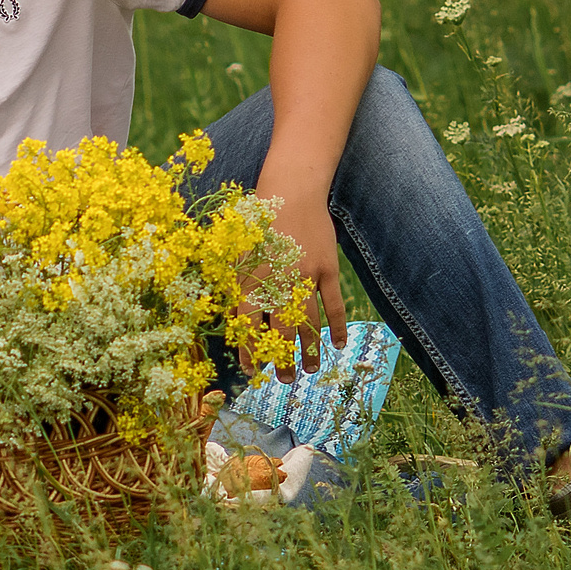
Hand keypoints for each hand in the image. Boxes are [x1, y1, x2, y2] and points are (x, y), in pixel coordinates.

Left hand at [249, 167, 347, 382]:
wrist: (292, 191)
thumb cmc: (259, 221)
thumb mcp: (239, 249)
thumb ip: (237, 282)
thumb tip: (232, 318)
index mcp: (250, 277)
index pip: (246, 323)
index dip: (248, 349)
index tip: (251, 370)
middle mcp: (277, 280)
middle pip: (279, 330)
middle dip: (281, 358)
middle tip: (284, 379)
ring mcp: (305, 276)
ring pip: (308, 322)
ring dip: (309, 349)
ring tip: (309, 371)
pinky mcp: (327, 269)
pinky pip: (333, 304)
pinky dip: (337, 326)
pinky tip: (338, 345)